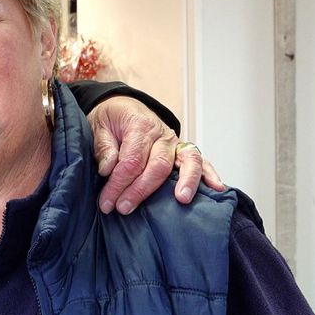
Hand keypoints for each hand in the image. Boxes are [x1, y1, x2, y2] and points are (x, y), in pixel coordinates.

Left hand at [88, 96, 224, 214]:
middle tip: (123, 208)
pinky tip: (217, 188)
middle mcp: (161, 134)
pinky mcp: (182, 150)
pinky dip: (210, 173)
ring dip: (186, 181)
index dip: (119, 183)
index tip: (107, 201)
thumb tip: (109, 169)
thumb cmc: (111, 119)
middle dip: (140, 190)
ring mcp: (175, 142)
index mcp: (139, 125)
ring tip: (182, 199)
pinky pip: (200, 161)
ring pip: (186, 161)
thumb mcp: (98, 126)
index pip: (132, 160)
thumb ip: (104, 147)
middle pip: (157, 165)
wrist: (123, 106)